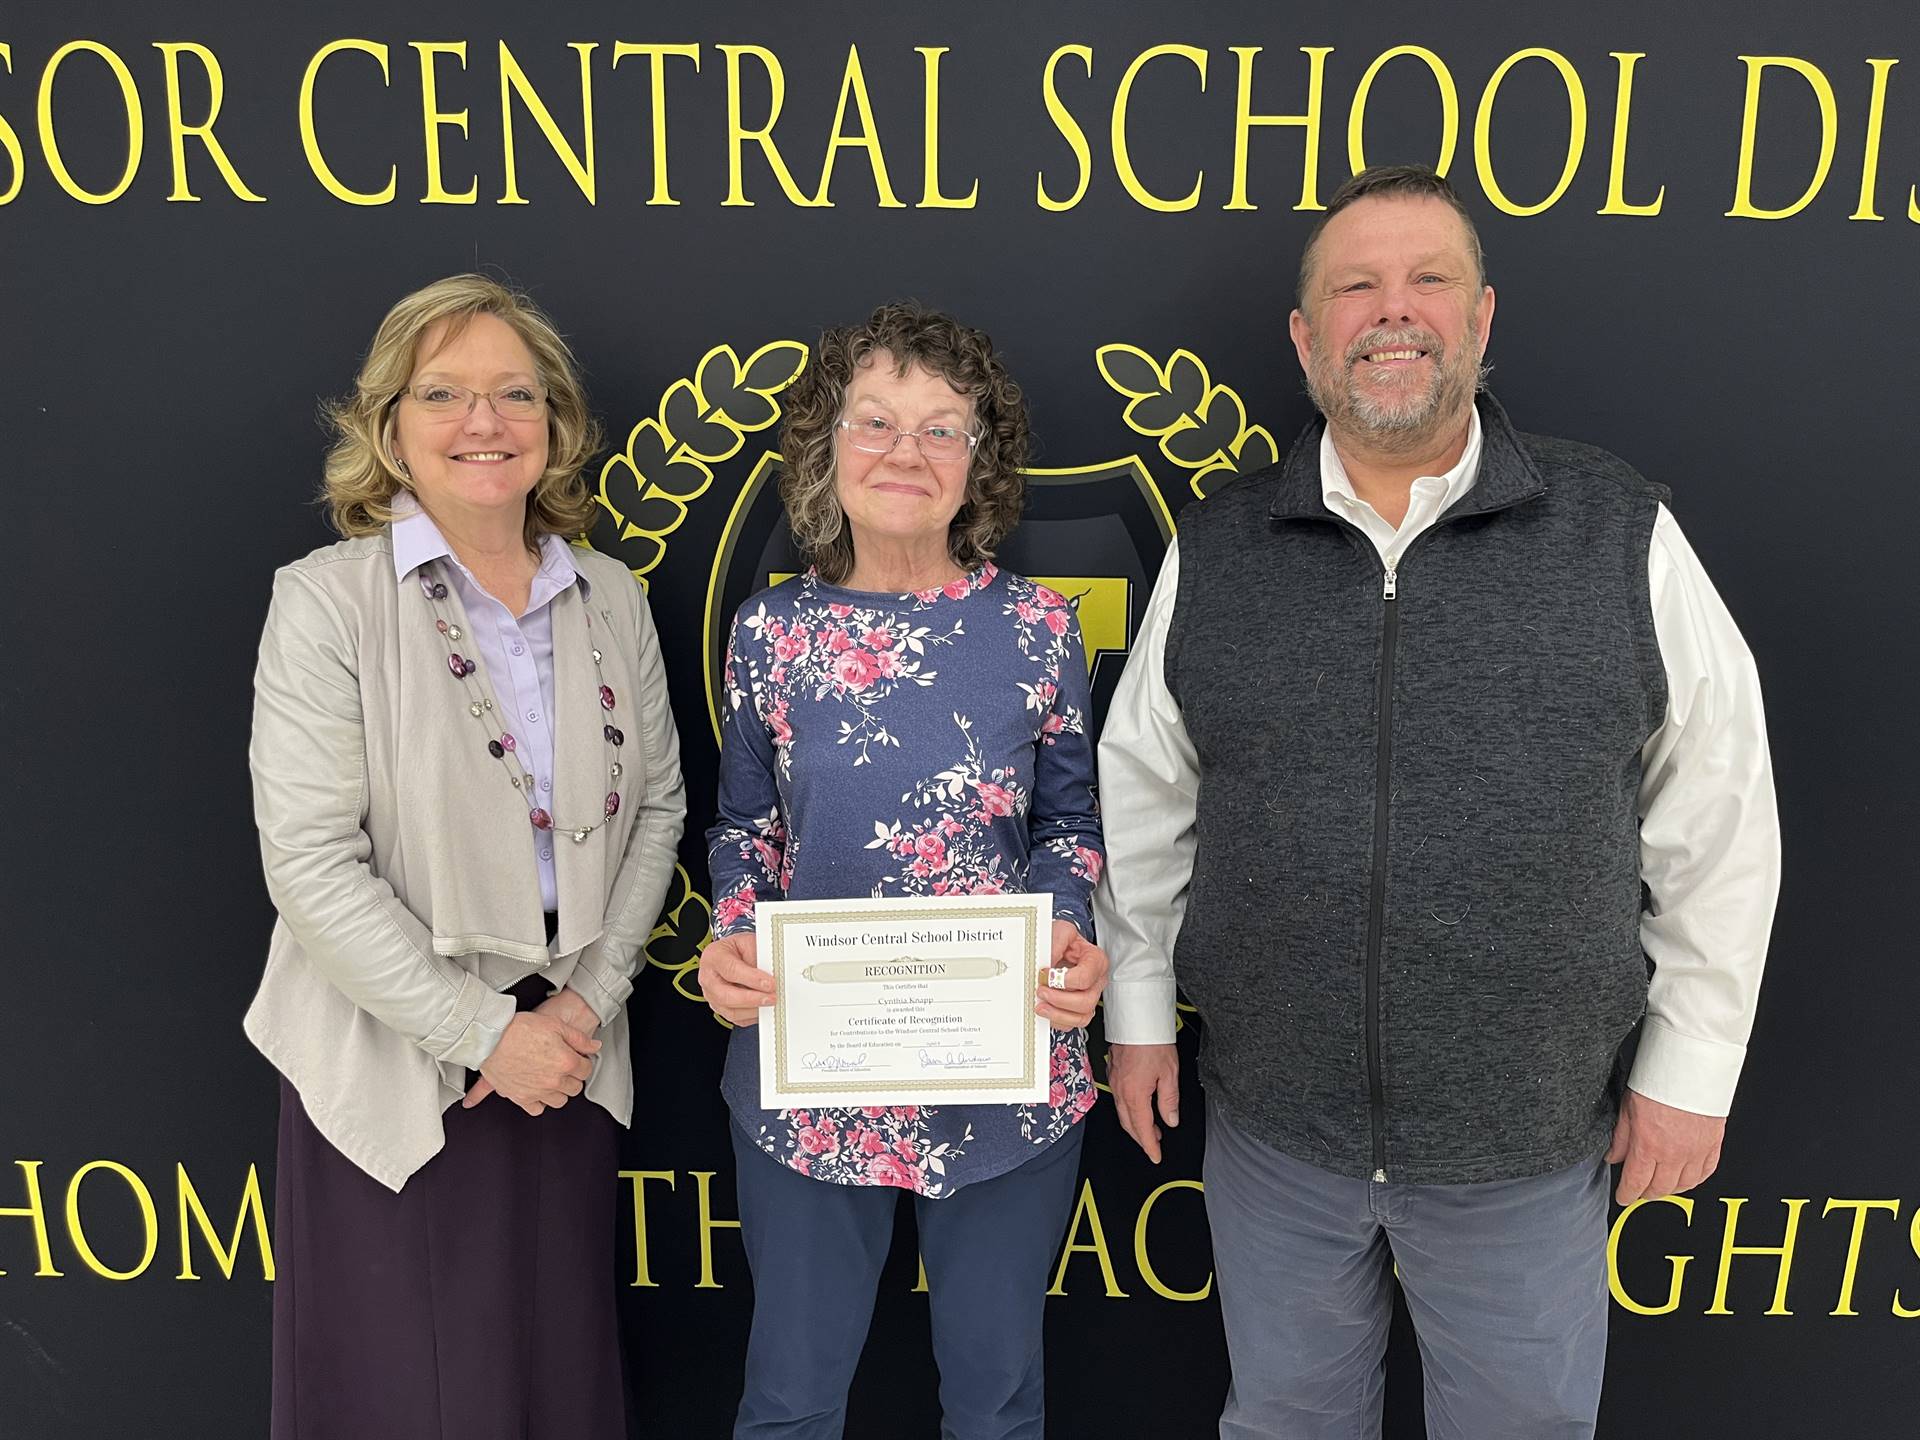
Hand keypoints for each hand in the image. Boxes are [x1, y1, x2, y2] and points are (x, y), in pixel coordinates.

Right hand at [469, 1011, 599, 1116]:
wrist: (490, 1037)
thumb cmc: (519, 1028)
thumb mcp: (555, 1024)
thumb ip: (579, 1038)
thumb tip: (594, 1047)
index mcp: (566, 1062)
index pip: (586, 1070)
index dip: (583, 1062)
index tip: (578, 1058)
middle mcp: (554, 1080)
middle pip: (575, 1087)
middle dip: (573, 1077)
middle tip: (565, 1067)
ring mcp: (537, 1091)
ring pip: (559, 1100)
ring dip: (559, 1091)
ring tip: (553, 1079)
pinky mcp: (521, 1098)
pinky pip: (537, 1109)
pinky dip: (539, 1102)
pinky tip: (538, 1092)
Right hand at [697, 931, 775, 1025]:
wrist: (730, 955)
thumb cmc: (737, 949)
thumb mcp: (748, 942)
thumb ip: (757, 956)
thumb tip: (773, 972)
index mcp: (713, 957)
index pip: (731, 970)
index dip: (752, 979)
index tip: (769, 983)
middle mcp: (708, 978)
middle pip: (726, 996)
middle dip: (752, 999)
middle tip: (771, 997)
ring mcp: (711, 995)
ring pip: (730, 1011)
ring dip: (753, 1010)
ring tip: (769, 1003)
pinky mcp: (719, 1008)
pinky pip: (736, 1018)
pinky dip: (751, 1016)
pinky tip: (762, 1009)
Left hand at [1036, 921, 1107, 1029]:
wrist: (1055, 945)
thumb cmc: (1062, 940)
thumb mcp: (1060, 931)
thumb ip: (1056, 942)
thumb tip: (1048, 963)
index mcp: (1096, 960)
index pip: (1085, 977)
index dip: (1064, 980)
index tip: (1046, 975)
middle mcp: (1096, 981)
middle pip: (1086, 1001)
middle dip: (1060, 999)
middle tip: (1041, 991)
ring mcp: (1089, 996)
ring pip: (1082, 1016)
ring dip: (1058, 1014)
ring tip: (1040, 1005)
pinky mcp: (1079, 1009)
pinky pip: (1072, 1024)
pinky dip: (1057, 1021)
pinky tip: (1046, 1011)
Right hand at [1108, 1042, 1180, 1163]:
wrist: (1136, 1018)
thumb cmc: (1152, 1041)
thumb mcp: (1170, 1073)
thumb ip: (1169, 1100)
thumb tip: (1170, 1120)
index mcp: (1135, 1094)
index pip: (1142, 1129)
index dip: (1150, 1146)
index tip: (1156, 1156)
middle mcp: (1121, 1090)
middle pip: (1129, 1124)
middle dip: (1141, 1138)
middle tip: (1154, 1145)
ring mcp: (1114, 1081)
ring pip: (1122, 1112)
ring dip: (1135, 1124)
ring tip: (1151, 1127)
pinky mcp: (1112, 1072)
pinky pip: (1118, 1098)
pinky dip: (1128, 1109)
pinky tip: (1137, 1106)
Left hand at [1607, 1088, 1725, 1203]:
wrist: (1690, 1068)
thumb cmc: (1659, 1081)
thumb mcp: (1627, 1108)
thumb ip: (1621, 1138)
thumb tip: (1614, 1157)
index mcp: (1648, 1146)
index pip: (1636, 1182)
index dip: (1627, 1194)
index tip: (1623, 1197)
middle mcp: (1674, 1154)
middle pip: (1660, 1188)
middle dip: (1647, 1193)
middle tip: (1640, 1190)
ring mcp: (1696, 1152)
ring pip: (1685, 1185)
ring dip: (1671, 1188)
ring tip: (1661, 1185)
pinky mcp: (1713, 1145)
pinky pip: (1706, 1172)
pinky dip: (1695, 1179)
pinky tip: (1687, 1177)